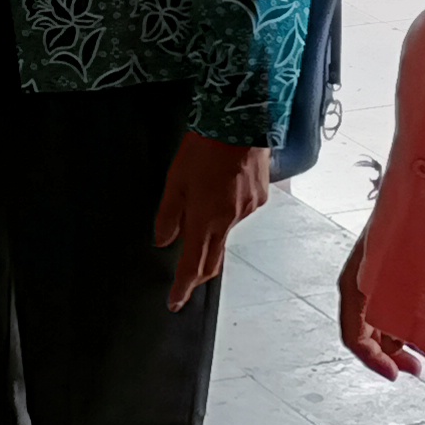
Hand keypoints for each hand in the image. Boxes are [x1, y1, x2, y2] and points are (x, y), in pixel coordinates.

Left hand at [150, 135, 269, 310]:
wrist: (239, 121)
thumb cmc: (203, 148)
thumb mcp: (174, 180)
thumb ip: (169, 215)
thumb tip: (164, 241)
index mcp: (205, 218)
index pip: (192, 264)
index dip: (183, 287)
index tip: (175, 302)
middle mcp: (229, 220)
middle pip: (213, 258)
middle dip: (198, 272)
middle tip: (186, 279)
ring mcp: (248, 210)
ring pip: (225, 230)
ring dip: (212, 226)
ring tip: (204, 195)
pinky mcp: (261, 198)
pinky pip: (239, 211)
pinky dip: (227, 207)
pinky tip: (222, 185)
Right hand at [337, 233, 423, 379]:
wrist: (416, 185)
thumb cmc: (408, 222)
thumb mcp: (399, 268)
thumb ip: (400, 307)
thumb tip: (416, 343)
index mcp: (353, 286)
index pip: (355, 337)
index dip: (374, 361)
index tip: (397, 375)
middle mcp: (358, 286)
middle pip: (368, 335)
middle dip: (392, 356)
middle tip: (418, 369)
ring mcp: (372, 280)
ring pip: (381, 324)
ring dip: (401, 342)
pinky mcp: (388, 274)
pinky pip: (391, 308)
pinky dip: (407, 324)